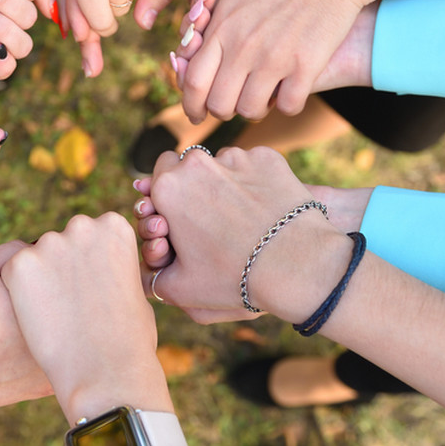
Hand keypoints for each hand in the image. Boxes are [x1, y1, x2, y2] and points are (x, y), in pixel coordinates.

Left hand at [1, 213, 172, 423]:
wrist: (105, 370)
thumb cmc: (129, 339)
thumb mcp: (135, 291)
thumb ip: (116, 271)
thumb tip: (105, 273)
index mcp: (114, 227)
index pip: (93, 235)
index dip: (90, 266)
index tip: (91, 290)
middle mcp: (82, 226)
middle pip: (64, 242)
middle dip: (63, 268)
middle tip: (69, 304)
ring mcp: (49, 243)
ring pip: (37, 258)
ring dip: (41, 281)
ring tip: (54, 317)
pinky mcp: (20, 265)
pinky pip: (13, 275)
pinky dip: (19, 295)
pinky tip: (36, 320)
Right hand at [132, 146, 345, 323]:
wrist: (295, 264)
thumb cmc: (233, 278)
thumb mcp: (179, 288)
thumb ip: (153, 276)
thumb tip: (149, 272)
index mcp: (167, 188)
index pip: (156, 177)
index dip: (165, 197)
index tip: (178, 217)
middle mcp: (197, 163)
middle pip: (186, 164)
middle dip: (191, 184)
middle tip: (207, 216)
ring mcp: (234, 156)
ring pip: (221, 163)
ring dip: (224, 182)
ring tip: (241, 217)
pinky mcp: (266, 157)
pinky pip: (252, 164)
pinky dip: (254, 181)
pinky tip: (264, 209)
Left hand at [172, 0, 376, 103]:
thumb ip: (208, 12)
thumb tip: (189, 35)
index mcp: (221, 27)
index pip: (193, 81)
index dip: (192, 105)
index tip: (197, 113)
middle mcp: (243, 46)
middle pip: (219, 104)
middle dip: (222, 112)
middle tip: (233, 107)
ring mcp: (274, 57)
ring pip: (251, 110)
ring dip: (256, 109)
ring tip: (264, 97)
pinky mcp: (306, 64)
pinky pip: (288, 105)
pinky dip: (289, 104)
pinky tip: (292, 91)